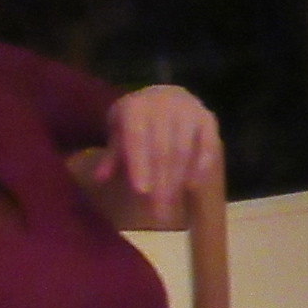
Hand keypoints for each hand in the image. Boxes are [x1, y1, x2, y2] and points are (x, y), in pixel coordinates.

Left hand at [75, 86, 220, 225]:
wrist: (165, 95)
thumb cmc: (137, 119)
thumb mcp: (119, 130)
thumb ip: (113, 154)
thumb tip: (100, 179)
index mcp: (136, 107)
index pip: (137, 139)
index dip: (140, 166)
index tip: (142, 192)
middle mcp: (163, 105)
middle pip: (162, 150)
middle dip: (160, 184)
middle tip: (158, 212)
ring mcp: (188, 111)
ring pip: (183, 151)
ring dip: (177, 181)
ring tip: (171, 204)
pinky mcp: (207, 118)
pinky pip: (207, 145)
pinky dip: (200, 166)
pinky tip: (192, 186)